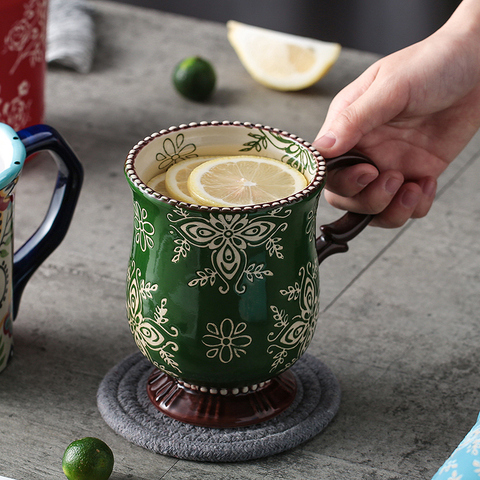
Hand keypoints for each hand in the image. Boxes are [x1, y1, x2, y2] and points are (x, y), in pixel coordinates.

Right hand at [314, 2, 479, 227]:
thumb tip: (322, 149)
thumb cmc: (431, 64)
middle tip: (392, 179)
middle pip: (346, 197)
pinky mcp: (416, 174)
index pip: (327, 169)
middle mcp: (364, 151)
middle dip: (368, 199)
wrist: (478, 63)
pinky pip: (406, 208)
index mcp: (348, 128)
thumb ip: (353, 120)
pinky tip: (429, 182)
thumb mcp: (389, 87)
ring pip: (374, 210)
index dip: (342, 181)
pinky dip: (416, 207)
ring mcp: (389, 165)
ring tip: (413, 187)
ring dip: (391, 210)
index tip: (366, 172)